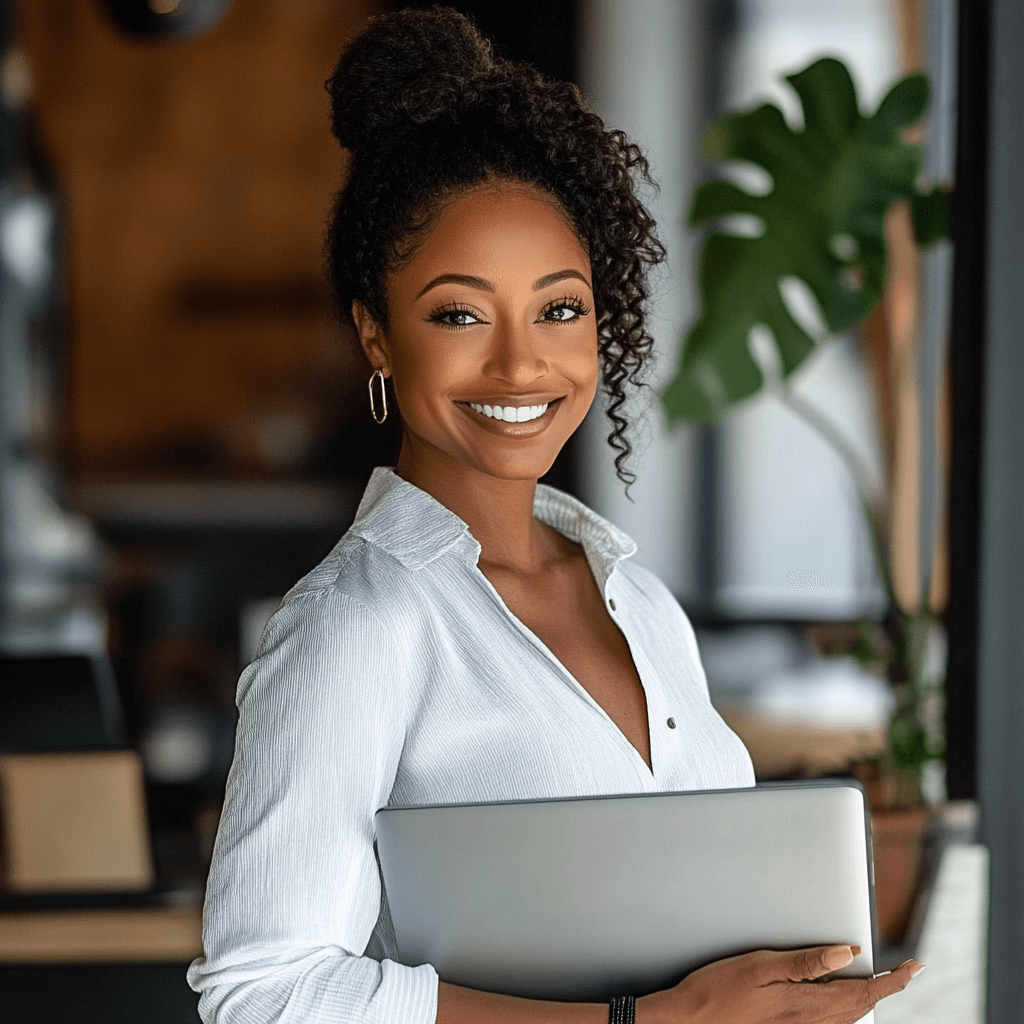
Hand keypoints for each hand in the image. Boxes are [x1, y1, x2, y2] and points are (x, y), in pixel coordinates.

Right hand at [636, 945, 921, 1023]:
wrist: (690, 1021)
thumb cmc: (718, 990)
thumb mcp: (760, 965)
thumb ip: (805, 961)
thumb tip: (847, 952)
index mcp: (806, 1003)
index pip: (865, 992)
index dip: (894, 980)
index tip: (913, 967)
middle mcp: (809, 1023)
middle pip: (861, 1008)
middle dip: (886, 989)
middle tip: (903, 971)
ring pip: (848, 1019)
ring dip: (867, 999)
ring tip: (878, 981)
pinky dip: (846, 1011)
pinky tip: (839, 1001)